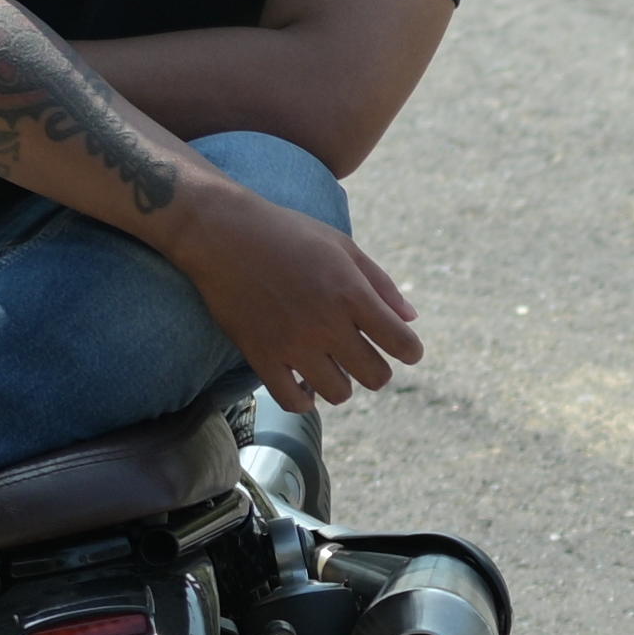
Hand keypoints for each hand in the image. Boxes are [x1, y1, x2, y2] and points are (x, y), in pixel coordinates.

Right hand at [169, 181, 431, 410]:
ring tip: (330, 366)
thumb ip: (380, 283)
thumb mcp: (342, 246)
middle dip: (377, 370)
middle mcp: (326, 324)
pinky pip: (293, 402)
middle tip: (364, 358)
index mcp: (352, 293)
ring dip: (341, 384)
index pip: (402, 343)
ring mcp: (293, 344)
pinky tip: (305, 385)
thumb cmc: (287, 233)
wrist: (222, 232)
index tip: (404, 348)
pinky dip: (304, 400)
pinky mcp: (261, 356)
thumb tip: (411, 320)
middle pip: (375, 376)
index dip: (410, 350)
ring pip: (338, 393)